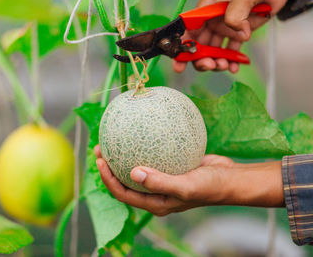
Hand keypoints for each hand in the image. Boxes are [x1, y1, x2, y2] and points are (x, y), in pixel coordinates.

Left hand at [95, 145, 283, 215]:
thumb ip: (160, 182)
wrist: (232, 179)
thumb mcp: (186, 186)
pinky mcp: (170, 166)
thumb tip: (133, 173)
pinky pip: (152, 155)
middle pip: (124, 180)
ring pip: (135, 167)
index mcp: (154, 202)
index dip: (107, 179)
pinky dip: (142, 145)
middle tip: (100, 147)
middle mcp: (155, 192)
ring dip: (122, 155)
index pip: (122, 193)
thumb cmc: (211, 186)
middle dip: (109, 166)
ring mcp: (162, 179)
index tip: (99, 160)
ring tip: (113, 138)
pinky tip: (140, 129)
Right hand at [173, 0, 298, 73]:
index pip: (188, 28)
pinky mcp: (240, 32)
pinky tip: (235, 67)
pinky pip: (232, 50)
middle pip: (199, 44)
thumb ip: (237, 14)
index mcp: (207, 6)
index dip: (182, 46)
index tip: (179, 63)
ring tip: (225, 66)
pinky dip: (233, 61)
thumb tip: (240, 34)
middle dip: (201, 59)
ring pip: (214, 50)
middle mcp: (213, 18)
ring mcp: (226, 26)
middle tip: (209, 65)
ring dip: (217, 62)